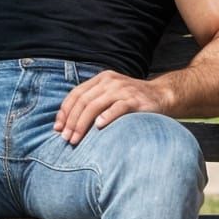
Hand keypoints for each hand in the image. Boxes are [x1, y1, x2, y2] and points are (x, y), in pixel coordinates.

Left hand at [54, 71, 168, 144]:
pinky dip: (107, 116)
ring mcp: (123, 90)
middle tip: (66, 138)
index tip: (58, 128)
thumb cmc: (130, 100)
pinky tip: (98, 127)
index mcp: (100, 79)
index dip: (65, 111)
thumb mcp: (109, 96)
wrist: (161, 95)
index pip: (76, 94)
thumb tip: (66, 123)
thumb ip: (92, 103)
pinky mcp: (135, 100)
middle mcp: (109, 82)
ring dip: (82, 124)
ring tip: (76, 138)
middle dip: (71, 121)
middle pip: (83, 101)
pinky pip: (118, 108)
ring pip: (95, 105)